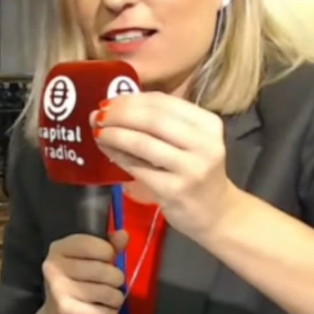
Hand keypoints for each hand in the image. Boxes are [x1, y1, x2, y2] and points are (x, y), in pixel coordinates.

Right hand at [36, 231, 128, 313]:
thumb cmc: (75, 282)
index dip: (108, 252)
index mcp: (58, 249)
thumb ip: (107, 245)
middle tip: (111, 283)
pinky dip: (110, 313)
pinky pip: (104, 312)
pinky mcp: (67, 312)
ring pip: (107, 293)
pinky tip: (102, 311)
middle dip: (116, 279)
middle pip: (104, 271)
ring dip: (115, 298)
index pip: (94, 245)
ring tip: (109, 298)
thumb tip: (124, 235)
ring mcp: (59, 290)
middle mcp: (54, 267)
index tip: (107, 259)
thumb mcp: (87, 259)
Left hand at [91, 92, 240, 238]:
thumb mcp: (190, 141)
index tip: (107, 102)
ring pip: (142, 142)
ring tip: (97, 132)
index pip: (162, 101)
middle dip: (118, 115)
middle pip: (151, 119)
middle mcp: (204, 143)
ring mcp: (191, 168)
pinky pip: (137, 167)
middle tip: (96, 116)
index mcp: (208, 123)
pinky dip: (117, 156)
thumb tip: (113, 106)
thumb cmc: (196, 171)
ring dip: (113, 134)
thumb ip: (160, 122)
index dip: (129, 99)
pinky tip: (107, 151)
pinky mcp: (174, 190)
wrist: (217, 213)